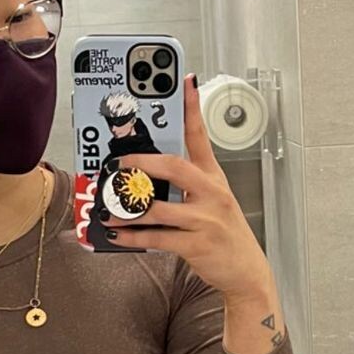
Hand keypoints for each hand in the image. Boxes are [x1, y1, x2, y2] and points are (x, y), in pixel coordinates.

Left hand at [105, 76, 272, 303]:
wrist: (246, 271)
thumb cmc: (224, 232)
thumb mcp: (212, 200)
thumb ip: (185, 184)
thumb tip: (146, 172)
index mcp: (212, 178)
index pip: (201, 136)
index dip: (193, 108)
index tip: (186, 82)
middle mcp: (211, 194)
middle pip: (174, 167)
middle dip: (141, 163)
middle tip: (117, 163)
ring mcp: (205, 220)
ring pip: (158, 209)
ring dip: (127, 210)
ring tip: (107, 210)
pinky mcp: (197, 245)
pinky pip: (157, 237)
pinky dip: (133, 236)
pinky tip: (117, 235)